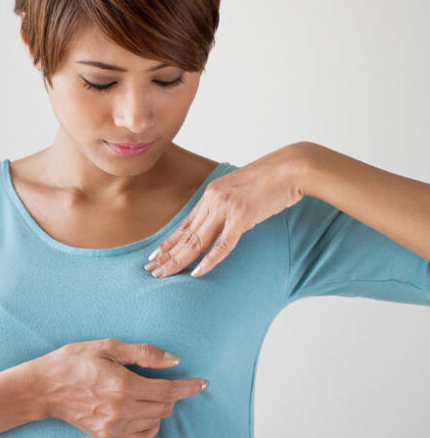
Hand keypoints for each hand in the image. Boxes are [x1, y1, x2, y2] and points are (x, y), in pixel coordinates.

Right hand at [29, 338, 207, 437]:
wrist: (44, 388)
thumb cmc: (73, 362)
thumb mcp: (107, 346)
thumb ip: (144, 354)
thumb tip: (174, 361)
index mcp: (122, 384)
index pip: (169, 390)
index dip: (190, 387)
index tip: (202, 383)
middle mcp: (121, 409)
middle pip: (164, 407)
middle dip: (169, 394)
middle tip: (158, 381)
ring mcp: (114, 427)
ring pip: (155, 422)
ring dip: (157, 408)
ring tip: (141, 393)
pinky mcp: (107, 437)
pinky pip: (142, 436)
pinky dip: (147, 425)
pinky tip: (138, 412)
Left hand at [143, 143, 309, 277]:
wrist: (291, 168)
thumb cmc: (270, 181)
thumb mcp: (240, 190)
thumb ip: (227, 204)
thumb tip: (220, 221)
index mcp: (211, 194)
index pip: (184, 224)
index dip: (168, 242)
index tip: (154, 256)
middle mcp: (214, 201)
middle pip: (186, 235)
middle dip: (167, 255)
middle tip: (151, 271)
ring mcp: (227, 208)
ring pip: (197, 241)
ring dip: (179, 260)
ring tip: (164, 274)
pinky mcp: (242, 217)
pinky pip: (222, 244)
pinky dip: (209, 260)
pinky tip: (196, 273)